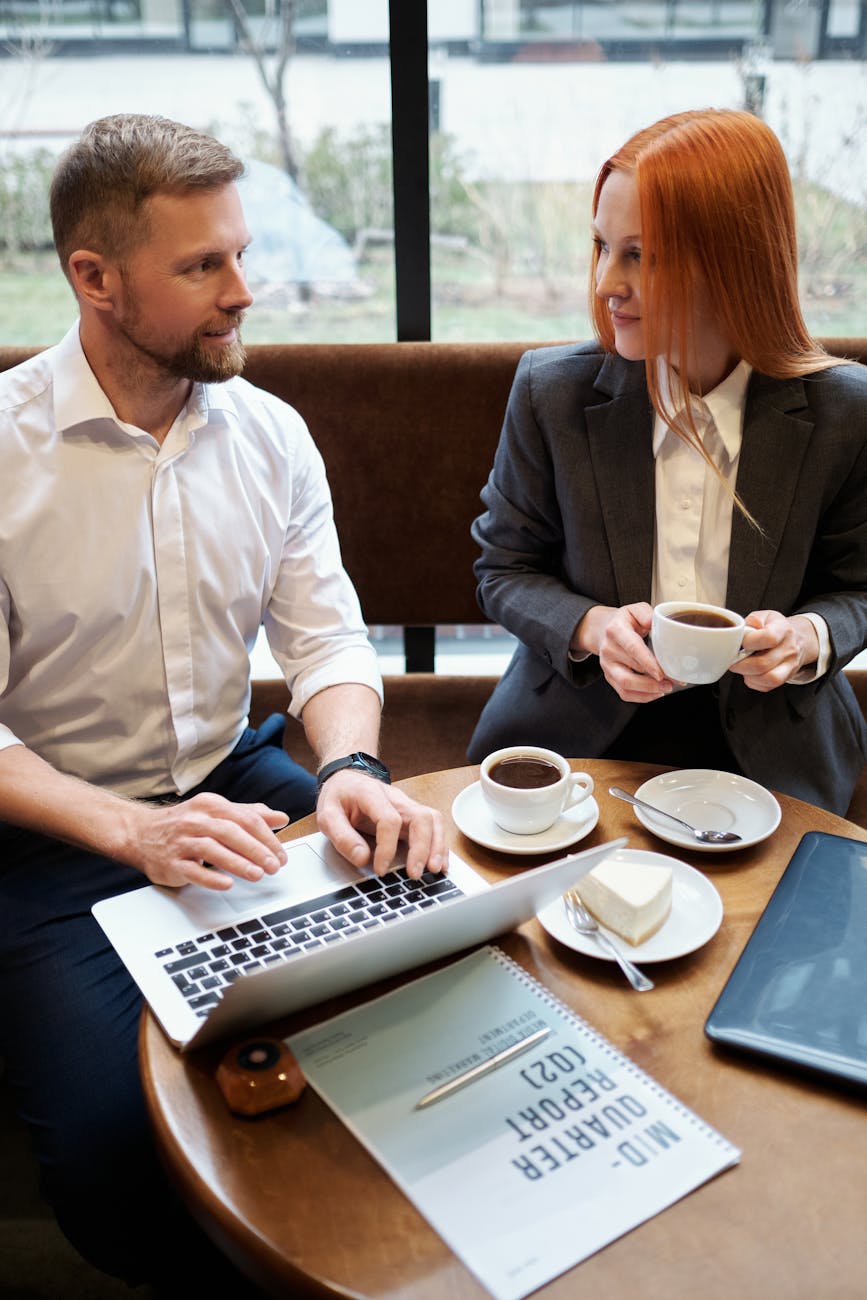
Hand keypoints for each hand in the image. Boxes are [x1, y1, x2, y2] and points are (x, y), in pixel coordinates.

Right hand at [125, 793, 289, 889]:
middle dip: (256, 850)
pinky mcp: (170, 863)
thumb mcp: (216, 813)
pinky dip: (210, 877)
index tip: (280, 853)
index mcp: (210, 805)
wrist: (140, 834)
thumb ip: (248, 814)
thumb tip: (280, 818)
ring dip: (237, 863)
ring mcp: (181, 842)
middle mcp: (195, 820)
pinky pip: (191, 870)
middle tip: (274, 865)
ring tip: (257, 874)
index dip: (267, 837)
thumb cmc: (184, 824)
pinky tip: (227, 884)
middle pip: (231, 832)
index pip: (245, 819)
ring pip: (212, 849)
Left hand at [315, 770, 447, 878]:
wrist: (347, 780)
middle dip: (422, 848)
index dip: (387, 847)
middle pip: (421, 818)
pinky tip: (439, 864)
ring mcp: (407, 805)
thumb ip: (342, 837)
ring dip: (437, 846)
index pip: (389, 819)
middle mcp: (396, 798)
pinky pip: (433, 826)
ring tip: (434, 870)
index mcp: (372, 794)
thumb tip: (363, 859)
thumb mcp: (327, 815)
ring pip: (432, 820)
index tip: (380, 869)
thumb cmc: (339, 797)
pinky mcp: (412, 815)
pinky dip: (439, 845)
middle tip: (414, 873)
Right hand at [576, 602, 673, 702]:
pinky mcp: (609, 677)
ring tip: (667, 687)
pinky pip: (624, 693)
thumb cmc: (625, 621)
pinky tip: (655, 693)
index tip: (662, 672)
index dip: (648, 662)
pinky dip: (642, 696)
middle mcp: (608, 649)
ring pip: (626, 685)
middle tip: (675, 679)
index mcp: (616, 630)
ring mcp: (607, 665)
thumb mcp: (636, 609)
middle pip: (632, 669)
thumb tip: (662, 626)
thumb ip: (648, 614)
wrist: (604, 629)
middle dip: (656, 678)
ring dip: (649, 690)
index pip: (632, 647)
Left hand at [729, 611, 819, 691]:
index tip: (741, 643)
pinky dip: (754, 682)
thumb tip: (742, 630)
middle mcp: (789, 649)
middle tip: (733, 660)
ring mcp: (790, 665)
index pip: (769, 638)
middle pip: (763, 663)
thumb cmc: (776, 627)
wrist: (797, 638)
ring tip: (742, 667)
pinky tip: (750, 673)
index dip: (750, 642)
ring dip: (749, 676)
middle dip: (741, 664)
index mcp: (783, 630)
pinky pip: (767, 686)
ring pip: (769, 679)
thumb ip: (753, 620)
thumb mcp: (766, 616)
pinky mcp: (787, 677)